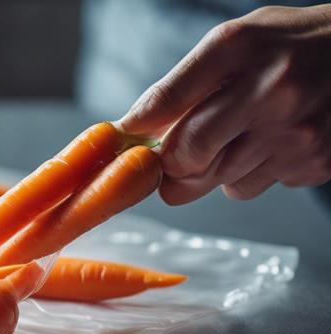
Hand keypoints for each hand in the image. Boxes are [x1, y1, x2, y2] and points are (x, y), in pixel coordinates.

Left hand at [120, 5, 330, 203]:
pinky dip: (249, 174)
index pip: (164, 101)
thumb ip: (183, 84)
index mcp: (238, 49)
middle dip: (170, 165)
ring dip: (212, 170)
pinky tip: (270, 143)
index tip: (125, 142)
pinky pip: (252, 187)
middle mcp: (269, 90)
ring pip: (217, 181)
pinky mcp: (315, 162)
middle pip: (186, 156)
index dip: (136, 130)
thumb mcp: (235, 43)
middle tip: (174, 158)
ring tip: (237, 136)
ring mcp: (295, 131)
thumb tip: (131, 130)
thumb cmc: (291, 47)